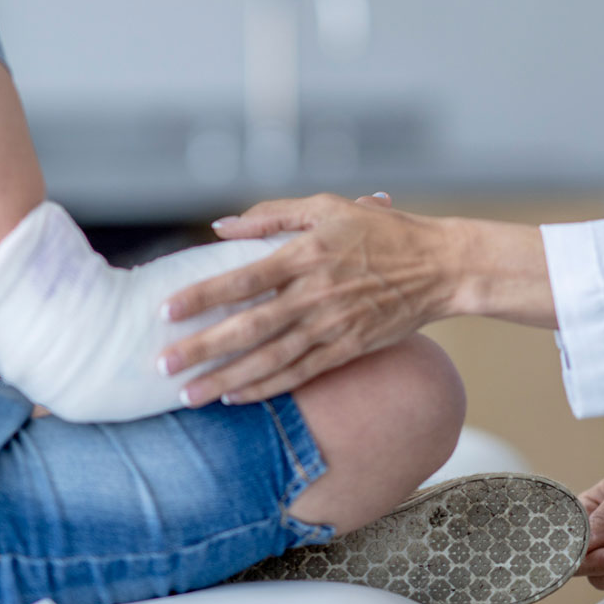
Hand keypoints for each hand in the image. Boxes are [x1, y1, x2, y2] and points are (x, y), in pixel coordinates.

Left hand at [156, 193, 459, 405]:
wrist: (441, 266)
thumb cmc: (381, 230)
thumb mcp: (328, 206)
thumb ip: (271, 214)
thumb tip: (220, 226)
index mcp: (306, 254)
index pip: (242, 279)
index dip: (202, 296)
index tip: (166, 312)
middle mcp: (314, 294)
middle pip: (248, 327)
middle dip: (202, 350)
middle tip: (162, 366)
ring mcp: (332, 326)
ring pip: (269, 360)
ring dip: (226, 379)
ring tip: (188, 395)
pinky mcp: (348, 349)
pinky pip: (300, 374)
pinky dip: (266, 388)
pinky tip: (235, 397)